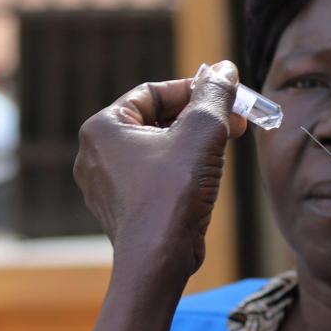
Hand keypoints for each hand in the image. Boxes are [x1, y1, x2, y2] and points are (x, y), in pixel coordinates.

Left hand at [74, 61, 246, 284]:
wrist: (158, 260)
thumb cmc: (173, 195)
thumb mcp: (202, 133)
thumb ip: (214, 96)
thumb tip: (224, 70)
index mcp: (102, 128)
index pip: (153, 93)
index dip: (195, 90)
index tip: (227, 94)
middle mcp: (96, 154)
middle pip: (156, 121)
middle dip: (199, 119)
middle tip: (234, 121)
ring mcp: (107, 185)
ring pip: (157, 151)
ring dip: (194, 145)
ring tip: (225, 149)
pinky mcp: (124, 210)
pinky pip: (154, 178)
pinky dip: (182, 171)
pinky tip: (207, 179)